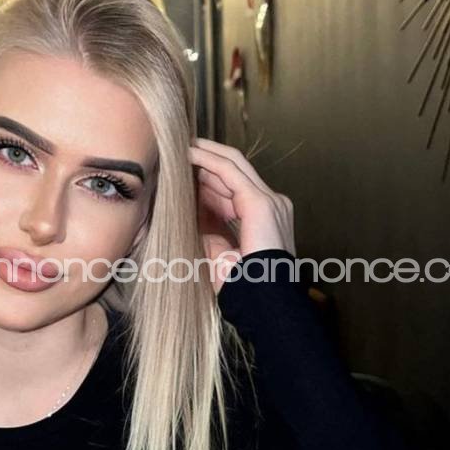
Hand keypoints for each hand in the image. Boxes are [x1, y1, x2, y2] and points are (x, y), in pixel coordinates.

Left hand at [189, 137, 294, 293]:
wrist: (262, 304)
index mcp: (264, 219)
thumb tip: (187, 213)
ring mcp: (270, 201)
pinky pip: (230, 171)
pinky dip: (208, 159)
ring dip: (204, 154)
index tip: (181, 171)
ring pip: (233, 165)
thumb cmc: (242, 288)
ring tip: (178, 146)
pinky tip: (188, 153)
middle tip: (178, 148)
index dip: (206, 177)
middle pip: (234, 171)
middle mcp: (272, 205)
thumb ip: (207, 230)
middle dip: (205, 158)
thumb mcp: (217, 253)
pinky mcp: (261, 202)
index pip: (233, 188)